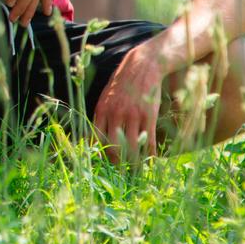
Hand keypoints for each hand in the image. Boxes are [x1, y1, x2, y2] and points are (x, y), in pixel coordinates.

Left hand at [92, 45, 163, 163]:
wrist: (142, 66)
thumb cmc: (122, 84)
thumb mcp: (105, 98)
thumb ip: (101, 117)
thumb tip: (94, 139)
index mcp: (101, 110)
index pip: (97, 140)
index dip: (101, 156)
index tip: (104, 166)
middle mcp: (115, 114)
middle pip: (114, 148)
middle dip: (118, 166)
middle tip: (121, 177)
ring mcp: (133, 115)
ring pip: (132, 148)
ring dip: (134, 164)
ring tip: (136, 174)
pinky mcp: (149, 116)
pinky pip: (148, 141)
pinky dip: (149, 155)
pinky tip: (150, 161)